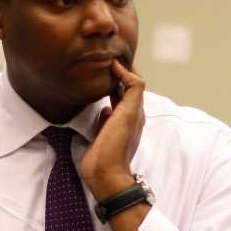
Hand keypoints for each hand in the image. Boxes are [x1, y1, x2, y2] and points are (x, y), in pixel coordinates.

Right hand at [79, 60, 146, 201]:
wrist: (105, 172)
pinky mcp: (102, 133)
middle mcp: (127, 117)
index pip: (135, 84)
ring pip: (114, 101)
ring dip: (108, 88)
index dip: (127, 69)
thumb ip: (132, 90)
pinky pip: (103, 114)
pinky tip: (94, 100)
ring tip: (98, 76)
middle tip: (104, 62)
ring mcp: (115, 126)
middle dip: (118, 76)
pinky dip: (101, 103)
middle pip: (125, 91)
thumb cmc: (117, 143)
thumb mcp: (129, 112)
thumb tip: (123, 70)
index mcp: (136, 111)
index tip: (113, 57)